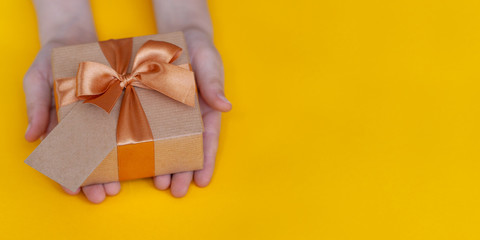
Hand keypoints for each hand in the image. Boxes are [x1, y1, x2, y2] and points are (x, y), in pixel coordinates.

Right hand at [26, 0, 119, 202]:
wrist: (78, 35)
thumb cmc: (53, 57)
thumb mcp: (38, 77)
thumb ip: (36, 105)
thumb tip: (30, 137)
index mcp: (65, 123)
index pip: (65, 154)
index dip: (68, 172)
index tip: (73, 188)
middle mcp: (88, 123)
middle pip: (92, 157)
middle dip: (97, 178)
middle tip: (104, 194)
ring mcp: (108, 115)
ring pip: (114, 147)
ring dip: (117, 169)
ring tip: (122, 185)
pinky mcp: (127, 103)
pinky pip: (133, 124)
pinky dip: (137, 142)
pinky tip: (144, 158)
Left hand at [152, 28, 231, 196]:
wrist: (177, 34)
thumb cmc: (198, 49)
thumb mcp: (209, 63)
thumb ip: (215, 83)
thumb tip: (225, 107)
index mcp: (205, 110)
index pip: (208, 140)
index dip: (206, 161)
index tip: (202, 181)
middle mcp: (187, 117)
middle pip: (187, 148)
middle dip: (183, 171)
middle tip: (177, 191)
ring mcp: (167, 113)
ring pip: (166, 143)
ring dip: (164, 165)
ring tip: (159, 184)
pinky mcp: (148, 106)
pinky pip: (145, 127)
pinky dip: (142, 145)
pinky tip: (137, 161)